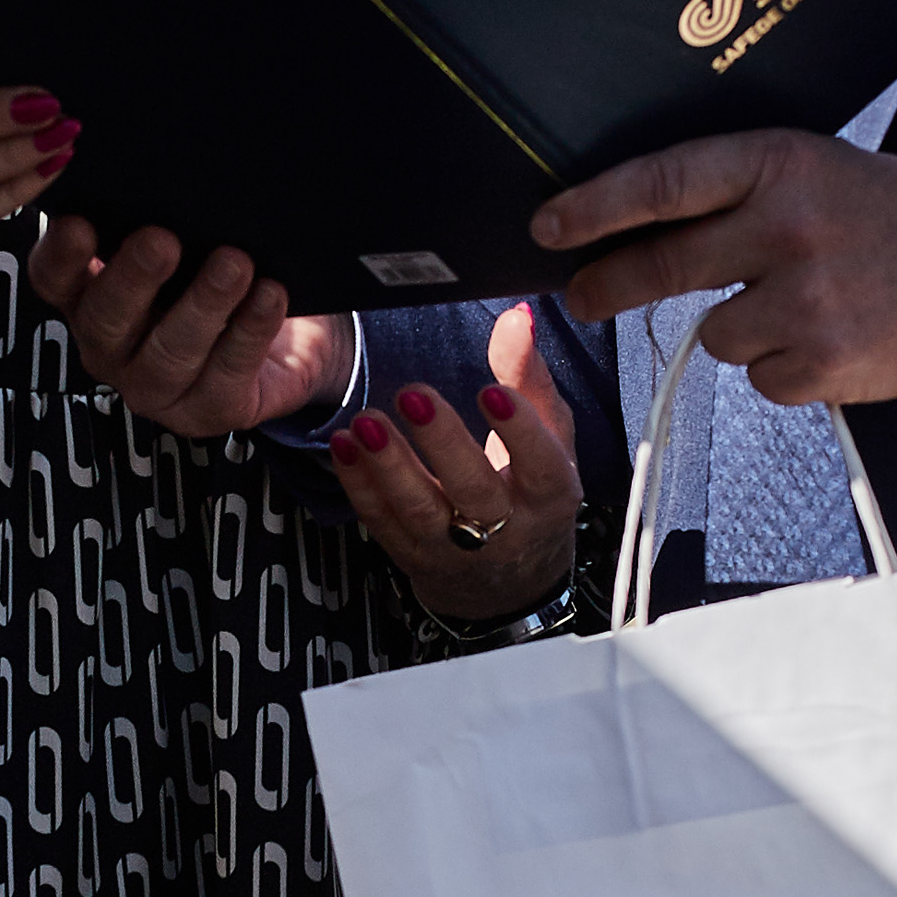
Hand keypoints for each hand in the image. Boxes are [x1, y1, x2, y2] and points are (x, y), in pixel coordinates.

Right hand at [26, 219, 351, 434]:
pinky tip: (269, 295)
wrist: (285, 329)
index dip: (60, 255)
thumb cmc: (214, 268)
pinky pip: (226, 374)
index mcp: (88, 297)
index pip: (54, 278)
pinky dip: (250, 331)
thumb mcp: (185, 237)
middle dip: (134, 278)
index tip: (78, 223)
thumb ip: (160, 214)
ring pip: (170, 352)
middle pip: (107, 320)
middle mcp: (112, 346)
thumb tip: (165, 166)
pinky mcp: (208, 411)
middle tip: (162, 239)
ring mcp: (156, 387)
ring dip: (203, 304)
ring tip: (234, 263)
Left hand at [325, 304, 583, 622]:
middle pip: (473, 490)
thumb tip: (517, 317)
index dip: (519, 430)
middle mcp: (505, 527)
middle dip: (442, 443)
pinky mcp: (412, 555)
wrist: (511, 579)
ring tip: (365, 423)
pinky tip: (344, 446)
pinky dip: (359, 485)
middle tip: (414, 395)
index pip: (540, 464)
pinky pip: (382, 522)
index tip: (493, 391)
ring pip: (420, 511)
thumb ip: (530, 377)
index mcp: (549, 495)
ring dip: (389, 466)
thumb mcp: (552, 437)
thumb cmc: (532, 490)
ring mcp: (455, 548)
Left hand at [534, 129, 896, 404]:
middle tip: (580, 297)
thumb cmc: (870, 214)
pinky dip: (783, 368)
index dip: (597, 206)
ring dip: (740, 329)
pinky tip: (825, 337)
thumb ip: (729, 193)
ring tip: (798, 305)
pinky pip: (762, 378)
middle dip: (606, 284)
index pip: (666, 182)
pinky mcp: (824, 361)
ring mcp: (807, 298)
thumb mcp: (805, 171)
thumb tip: (624, 230)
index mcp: (779, 164)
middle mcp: (788, 227)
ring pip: (716, 335)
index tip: (547, 226)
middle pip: (665, 263)